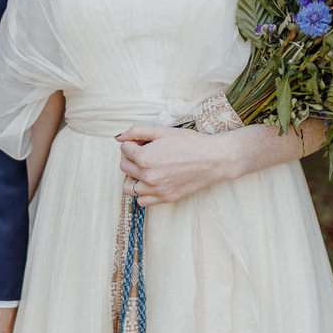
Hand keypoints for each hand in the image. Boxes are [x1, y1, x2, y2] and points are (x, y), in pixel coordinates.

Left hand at [116, 124, 236, 206]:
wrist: (213, 159)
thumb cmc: (190, 143)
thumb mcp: (162, 131)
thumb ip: (137, 131)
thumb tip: (119, 137)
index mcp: (145, 158)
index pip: (124, 149)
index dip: (132, 142)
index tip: (143, 141)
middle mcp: (147, 176)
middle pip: (124, 166)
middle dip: (131, 157)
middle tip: (146, 151)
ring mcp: (156, 190)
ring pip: (129, 186)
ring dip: (133, 176)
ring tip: (145, 168)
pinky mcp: (165, 198)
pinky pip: (141, 201)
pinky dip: (142, 192)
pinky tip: (151, 181)